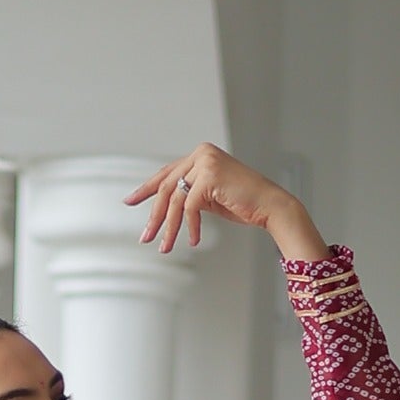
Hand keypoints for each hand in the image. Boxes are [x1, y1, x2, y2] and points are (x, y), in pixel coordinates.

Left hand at [126, 145, 328, 260]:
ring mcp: (206, 162)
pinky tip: (194, 240)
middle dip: (154, 215)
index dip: (146, 188)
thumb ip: (189, 193)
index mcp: (200, 154)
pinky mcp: (210, 176)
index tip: (129, 201)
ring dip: (168, 227)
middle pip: (166, 186)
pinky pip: (190, 206)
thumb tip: (165, 205)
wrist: (269, 206)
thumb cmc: (242, 203)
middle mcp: (201, 153)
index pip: (166, 172)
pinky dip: (190, 226)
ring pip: (175, 199)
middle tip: (145, 237)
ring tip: (164, 247)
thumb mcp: (209, 196)